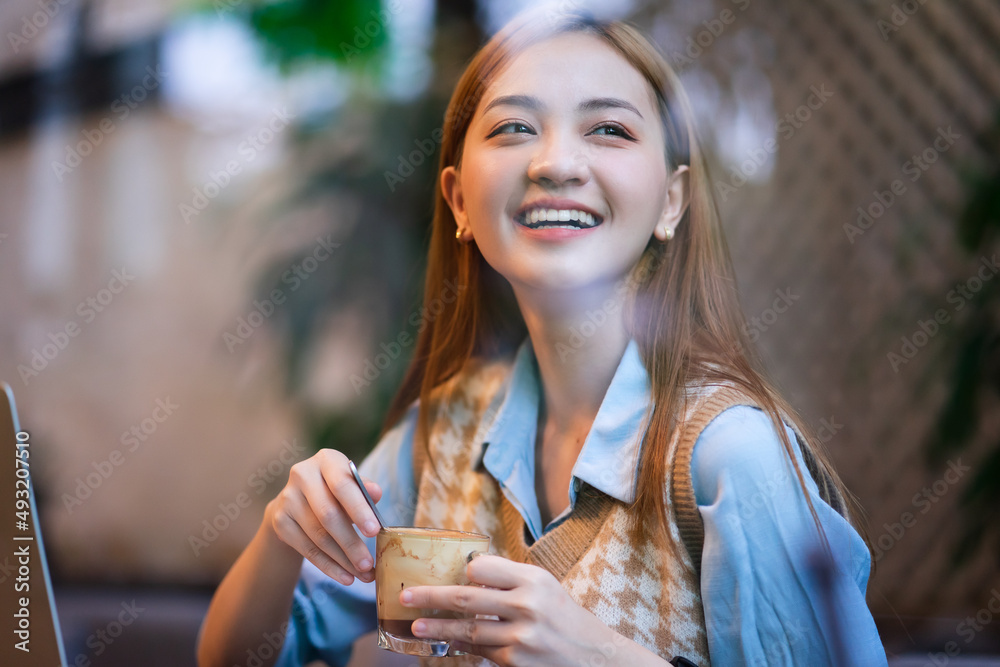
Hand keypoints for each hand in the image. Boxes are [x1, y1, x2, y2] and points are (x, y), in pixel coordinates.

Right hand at [263, 449, 381, 585]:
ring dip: (343, 559)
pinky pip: (307, 550)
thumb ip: (364, 490)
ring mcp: (287, 499)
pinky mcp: (280, 522)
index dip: (358, 508)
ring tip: (364, 574)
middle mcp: (302, 475)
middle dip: (351, 542)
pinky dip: (329, 566)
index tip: (374, 531)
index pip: (342, 484)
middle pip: (328, 515)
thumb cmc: (336, 491)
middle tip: (369, 563)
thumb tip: (376, 492)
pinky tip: (346, 577)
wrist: (298, 500)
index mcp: (326, 460)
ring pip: (318, 536)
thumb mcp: (351, 485)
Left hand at [399, 554, 636, 666]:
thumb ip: (509, 579)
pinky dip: (458, 646)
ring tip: (414, 625)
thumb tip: (467, 573)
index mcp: (533, 580)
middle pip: (467, 599)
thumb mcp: (544, 587)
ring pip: (467, 631)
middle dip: (431, 597)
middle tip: (405, 596)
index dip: (465, 570)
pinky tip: (443, 642)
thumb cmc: (564, 617)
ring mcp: (521, 637)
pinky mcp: (516, 663)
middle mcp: (527, 606)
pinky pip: (479, 652)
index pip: (483, 567)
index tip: (448, 571)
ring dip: (436, 628)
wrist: (594, 657)